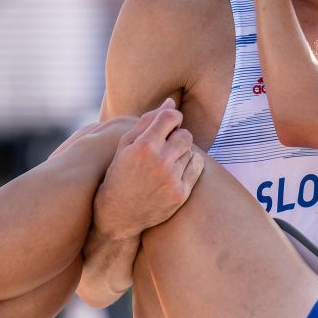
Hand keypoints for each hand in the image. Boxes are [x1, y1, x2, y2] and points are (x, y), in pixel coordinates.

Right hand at [93, 99, 204, 241]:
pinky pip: (198, 167)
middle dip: (177, 136)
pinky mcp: (181, 194)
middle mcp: (159, 162)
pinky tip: (176, 170)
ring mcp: (172, 179)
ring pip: (191, 150)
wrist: (119, 214)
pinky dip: (190, 164)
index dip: (172, 117)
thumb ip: (147, 121)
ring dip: (182, 152)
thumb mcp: (125, 145)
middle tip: (167, 145)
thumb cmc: (120, 174)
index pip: (171, 117)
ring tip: (167, 161)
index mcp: (143, 147)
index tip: (168, 125)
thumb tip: (171, 102)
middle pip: (185, 134)